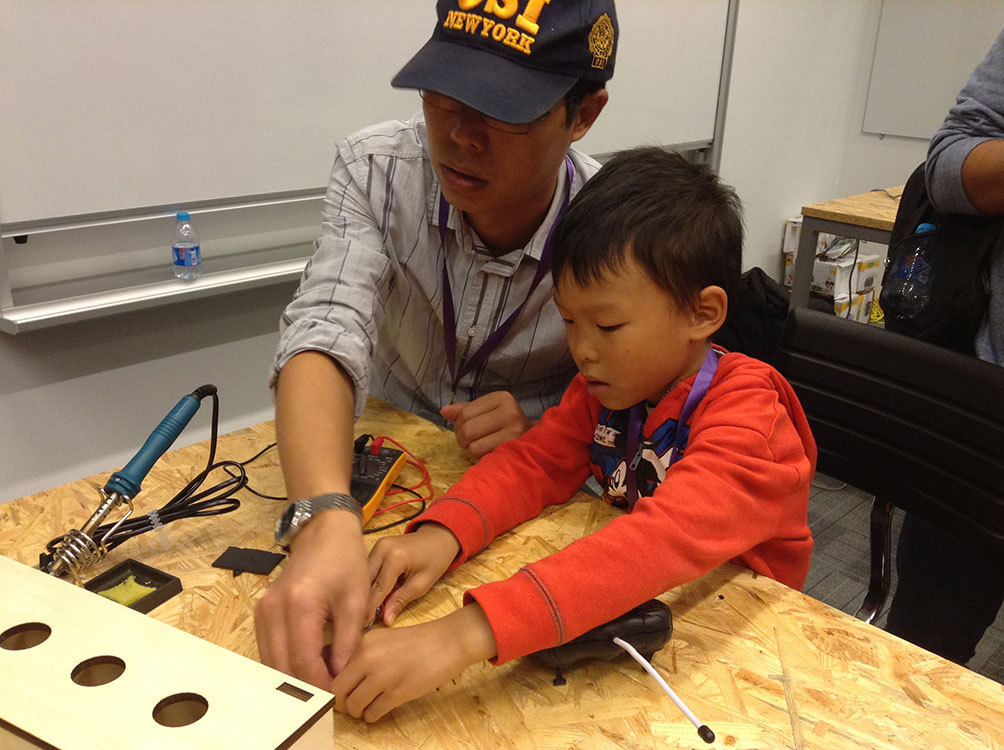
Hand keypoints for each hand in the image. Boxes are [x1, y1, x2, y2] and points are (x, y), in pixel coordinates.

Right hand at [254, 509, 367, 687]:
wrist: (324, 532)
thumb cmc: (345, 562)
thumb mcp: (355, 601)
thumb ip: (347, 642)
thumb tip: (339, 678)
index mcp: (299, 604)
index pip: (303, 661)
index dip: (320, 684)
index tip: (338, 696)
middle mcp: (273, 609)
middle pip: (281, 666)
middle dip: (304, 686)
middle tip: (329, 696)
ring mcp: (262, 610)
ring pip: (270, 661)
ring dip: (293, 677)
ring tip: (320, 683)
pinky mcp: (261, 612)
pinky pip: (268, 648)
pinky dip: (285, 662)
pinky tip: (307, 666)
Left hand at [333, 604, 496, 721]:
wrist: (448, 642)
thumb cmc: (419, 642)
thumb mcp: (385, 641)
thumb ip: (365, 657)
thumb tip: (346, 683)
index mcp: (364, 643)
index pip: (337, 672)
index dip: (338, 687)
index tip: (343, 695)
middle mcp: (369, 658)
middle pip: (339, 691)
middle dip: (343, 703)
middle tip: (352, 706)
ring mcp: (382, 676)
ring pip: (354, 705)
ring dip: (359, 712)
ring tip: (368, 708)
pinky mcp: (397, 693)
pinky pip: (373, 713)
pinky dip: (373, 716)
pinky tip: (380, 710)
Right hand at [367, 523, 460, 624]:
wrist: (438, 538)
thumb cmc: (435, 560)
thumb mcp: (422, 584)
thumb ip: (401, 600)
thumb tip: (386, 619)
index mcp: (396, 557)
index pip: (378, 588)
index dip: (370, 608)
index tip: (364, 625)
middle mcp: (382, 548)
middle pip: (366, 580)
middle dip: (364, 600)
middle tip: (362, 620)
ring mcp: (378, 545)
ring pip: (364, 574)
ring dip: (365, 591)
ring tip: (365, 609)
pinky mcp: (377, 546)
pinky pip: (369, 567)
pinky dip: (369, 582)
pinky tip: (371, 594)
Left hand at [440, 391, 530, 459]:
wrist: (535, 442)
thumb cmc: (506, 426)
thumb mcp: (487, 412)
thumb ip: (466, 410)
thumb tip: (444, 411)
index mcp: (502, 398)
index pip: (465, 413)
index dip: (459, 424)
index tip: (465, 429)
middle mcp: (510, 411)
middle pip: (467, 429)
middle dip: (462, 439)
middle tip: (470, 441)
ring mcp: (514, 431)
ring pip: (473, 444)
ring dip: (471, 450)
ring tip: (480, 447)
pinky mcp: (513, 448)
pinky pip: (482, 455)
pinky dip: (479, 457)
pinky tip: (487, 452)